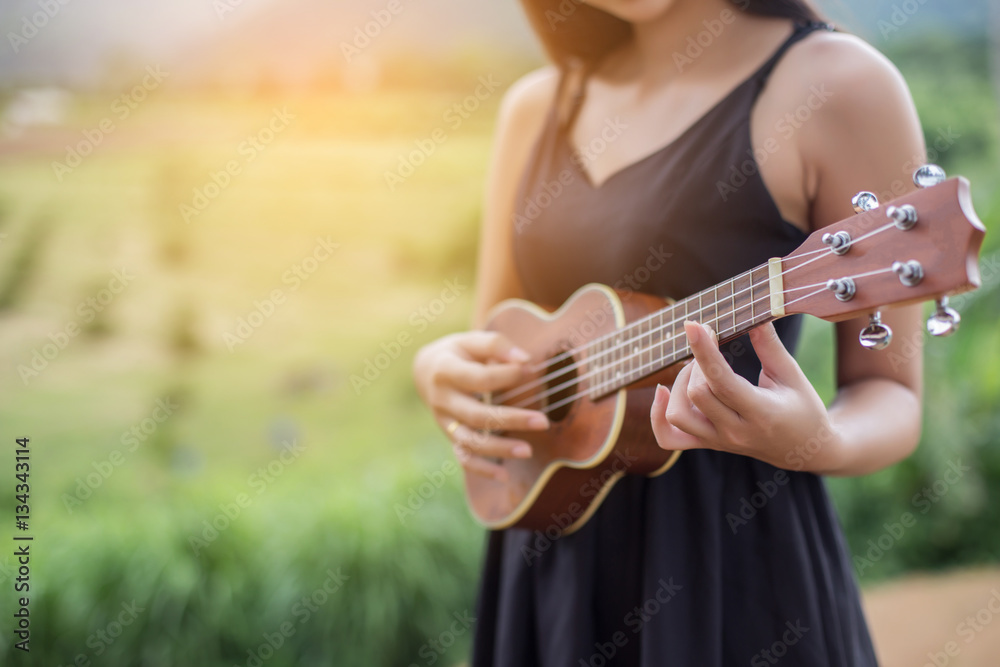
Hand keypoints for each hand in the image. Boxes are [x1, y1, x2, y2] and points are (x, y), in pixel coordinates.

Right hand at [413, 331, 549, 480]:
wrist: (426, 371)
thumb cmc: (458, 353)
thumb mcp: (471, 340)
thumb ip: (496, 345)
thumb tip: (525, 360)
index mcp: (445, 370)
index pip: (479, 378)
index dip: (507, 375)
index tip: (530, 370)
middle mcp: (442, 399)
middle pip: (477, 415)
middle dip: (511, 419)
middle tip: (543, 421)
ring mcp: (444, 422)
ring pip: (470, 441)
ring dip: (500, 448)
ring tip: (528, 450)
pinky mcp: (450, 437)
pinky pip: (463, 457)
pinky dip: (482, 469)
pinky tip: (504, 475)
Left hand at [650, 320, 844, 472]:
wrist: (803, 451)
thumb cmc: (802, 408)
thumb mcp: (791, 374)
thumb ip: (769, 345)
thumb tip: (754, 313)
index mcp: (761, 413)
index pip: (722, 382)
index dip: (704, 351)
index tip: (694, 325)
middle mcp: (735, 432)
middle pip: (697, 395)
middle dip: (697, 361)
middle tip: (709, 341)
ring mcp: (719, 442)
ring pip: (678, 415)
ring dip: (679, 384)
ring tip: (697, 368)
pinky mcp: (707, 444)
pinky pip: (669, 438)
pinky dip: (658, 415)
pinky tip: (663, 391)